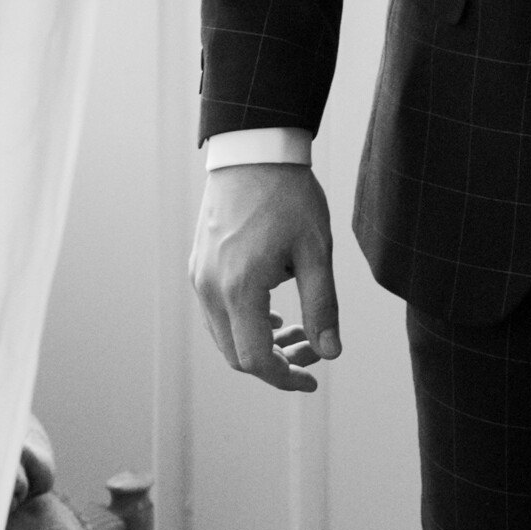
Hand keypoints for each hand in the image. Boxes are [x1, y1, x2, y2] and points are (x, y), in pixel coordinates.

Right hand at [190, 162, 339, 391]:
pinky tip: (273, 312)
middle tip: (313, 350)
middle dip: (276, 363)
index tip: (312, 379)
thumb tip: (331, 353)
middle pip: (237, 354)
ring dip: (260, 343)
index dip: (285, 378)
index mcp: (240, 289)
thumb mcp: (316, 251)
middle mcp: (210, 289)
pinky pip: (216, 313)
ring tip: (297, 330)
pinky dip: (243, 324)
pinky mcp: (198, 266)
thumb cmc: (289, 196)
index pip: (256, 360)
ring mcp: (199, 278)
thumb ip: (323, 306)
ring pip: (224, 336)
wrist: (253, 150)